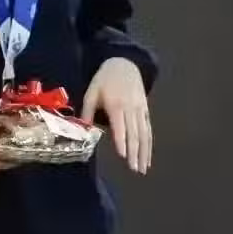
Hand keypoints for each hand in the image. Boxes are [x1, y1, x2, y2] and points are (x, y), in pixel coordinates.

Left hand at [81, 58, 151, 173]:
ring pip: (144, 134)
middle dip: (135, 153)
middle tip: (134, 169)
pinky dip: (149, 144)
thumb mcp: (91, 92)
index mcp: (116, 105)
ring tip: (143, 168)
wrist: (125, 64)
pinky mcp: (145, 111)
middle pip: (135, 133)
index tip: (123, 155)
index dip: (122, 141)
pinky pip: (148, 129)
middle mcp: (131, 109)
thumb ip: (87, 111)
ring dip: (144, 152)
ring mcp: (140, 110)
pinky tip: (147, 157)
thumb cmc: (104, 80)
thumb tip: (84, 129)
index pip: (120, 126)